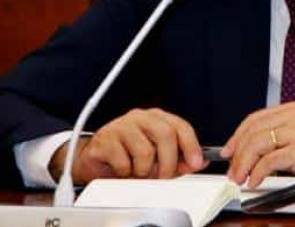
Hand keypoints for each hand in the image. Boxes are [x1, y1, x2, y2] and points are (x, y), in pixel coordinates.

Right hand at [49, 108, 207, 184]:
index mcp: (156, 118)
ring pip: (145, 151)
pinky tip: (121, 169)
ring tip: (136, 171)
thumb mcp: (158, 158)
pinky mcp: (105, 139)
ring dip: (143, 170)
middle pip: (165, 134)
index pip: (180, 126)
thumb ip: (178, 159)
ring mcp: (121, 125)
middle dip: (168, 162)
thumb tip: (199, 162)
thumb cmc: (127, 155)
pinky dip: (125, 172)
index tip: (196, 163)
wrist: (94, 159)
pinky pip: (124, 162)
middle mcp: (140, 117)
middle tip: (163, 176)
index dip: (191, 145)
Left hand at [221, 102, 294, 191]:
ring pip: (258, 143)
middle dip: (237, 152)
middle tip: (232, 169)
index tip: (229, 150)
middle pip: (254, 131)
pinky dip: (258, 172)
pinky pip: (271, 160)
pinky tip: (255, 180)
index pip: (256, 118)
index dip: (237, 136)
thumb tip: (253, 150)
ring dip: (244, 163)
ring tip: (240, 177)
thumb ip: (282, 135)